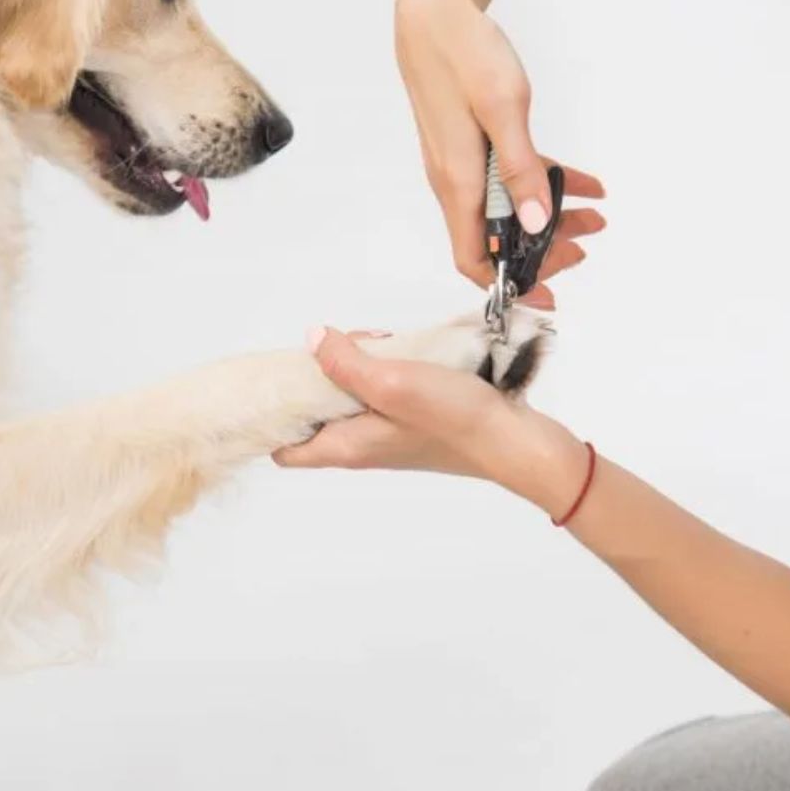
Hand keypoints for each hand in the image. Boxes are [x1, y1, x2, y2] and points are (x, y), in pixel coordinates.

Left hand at [273, 328, 590, 515]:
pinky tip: (406, 351)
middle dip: (320, 375)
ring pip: (352, 397)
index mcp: (345, 447)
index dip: (274, 416)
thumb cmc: (455, 421)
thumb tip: (313, 340)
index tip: (279, 379)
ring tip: (381, 345)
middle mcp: (362, 445)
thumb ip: (344, 362)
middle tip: (343, 347)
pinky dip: (388, 368)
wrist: (515, 440)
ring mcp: (390, 434)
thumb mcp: (391, 381)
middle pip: (317, 413)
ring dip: (359, 365)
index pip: (286, 449)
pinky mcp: (415, 421)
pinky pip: (385, 392)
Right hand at [395, 0, 606, 309]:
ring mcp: (462, 165)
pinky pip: (508, 179)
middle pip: (497, 240)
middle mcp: (455, 182)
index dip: (510, 284)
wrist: (433, 12)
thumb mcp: (502, 108)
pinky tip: (582, 180)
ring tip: (594, 213)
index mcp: (458, 182)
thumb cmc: (463, 52)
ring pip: (506, 210)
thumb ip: (520, 168)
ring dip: (550, 217)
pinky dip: (543, 183)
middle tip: (586, 245)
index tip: (549, 296)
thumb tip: (532, 223)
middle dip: (543, 250)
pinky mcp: (471, 146)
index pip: (475, 259)